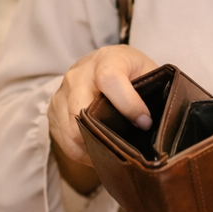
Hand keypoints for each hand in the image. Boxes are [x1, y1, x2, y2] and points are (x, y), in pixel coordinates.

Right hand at [48, 45, 157, 193]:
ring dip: (92, 146)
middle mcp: (79, 73)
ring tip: (113, 152)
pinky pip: (63, 139)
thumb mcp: (147, 72)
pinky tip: (98, 150)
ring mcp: (62, 92)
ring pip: (70, 129)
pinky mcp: (53, 109)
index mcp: (107, 59)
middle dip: (104, 133)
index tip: (144, 122)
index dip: (128, 104)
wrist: (103, 64)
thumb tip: (159, 123)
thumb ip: (152, 91)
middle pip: (81, 110)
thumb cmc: (131, 72)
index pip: (109, 79)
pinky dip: (81, 151)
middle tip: (126, 147)